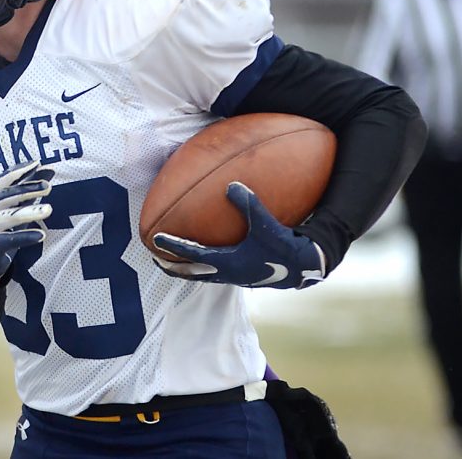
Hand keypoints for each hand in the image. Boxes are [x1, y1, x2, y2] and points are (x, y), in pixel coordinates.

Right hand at [0, 160, 54, 282]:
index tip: (37, 164)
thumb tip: (49, 169)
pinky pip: (7, 240)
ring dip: (28, 212)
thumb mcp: (14, 206)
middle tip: (47, 187)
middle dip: (26, 190)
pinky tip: (40, 235)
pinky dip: (24, 237)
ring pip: (7, 217)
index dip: (19, 171)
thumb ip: (29, 188)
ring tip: (48, 209)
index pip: (3, 180)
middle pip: (5, 196)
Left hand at [151, 182, 325, 289]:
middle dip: (173, 266)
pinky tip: (211, 256)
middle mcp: (227, 272)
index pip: (192, 254)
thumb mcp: (267, 224)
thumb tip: (232, 185)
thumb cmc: (285, 247)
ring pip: (204, 275)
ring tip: (178, 262)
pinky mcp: (245, 275)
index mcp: (227, 262)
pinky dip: (207, 265)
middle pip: (191, 272)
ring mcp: (236, 276)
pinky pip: (219, 271)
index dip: (173, 246)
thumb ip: (249, 204)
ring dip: (188, 269)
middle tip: (157, 258)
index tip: (156, 240)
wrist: (306, 268)